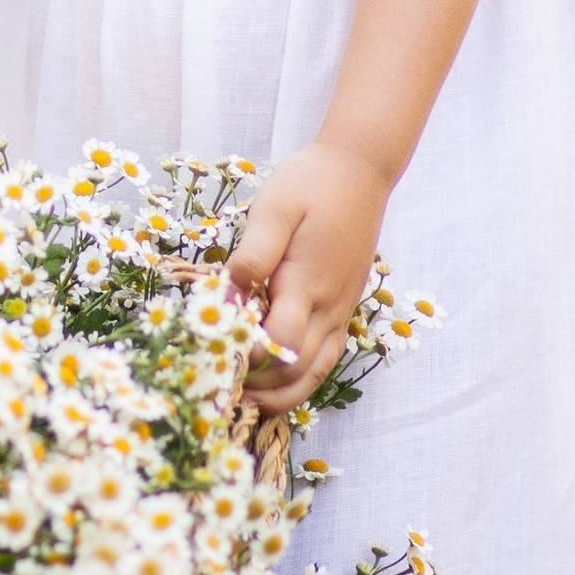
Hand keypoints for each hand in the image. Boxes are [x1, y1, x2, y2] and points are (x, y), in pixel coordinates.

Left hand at [228, 141, 389, 408]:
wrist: (360, 171)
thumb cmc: (311, 184)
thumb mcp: (275, 205)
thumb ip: (254, 252)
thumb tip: (230, 291)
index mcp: (307, 283)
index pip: (279, 343)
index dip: (247, 357)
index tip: (214, 355)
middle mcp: (328, 307)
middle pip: (296, 370)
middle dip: (259, 388)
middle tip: (219, 391)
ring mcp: (340, 311)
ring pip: (315, 373)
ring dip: (281, 393)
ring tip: (244, 403)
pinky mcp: (343, 308)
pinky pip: (325, 358)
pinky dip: (301, 378)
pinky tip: (274, 381)